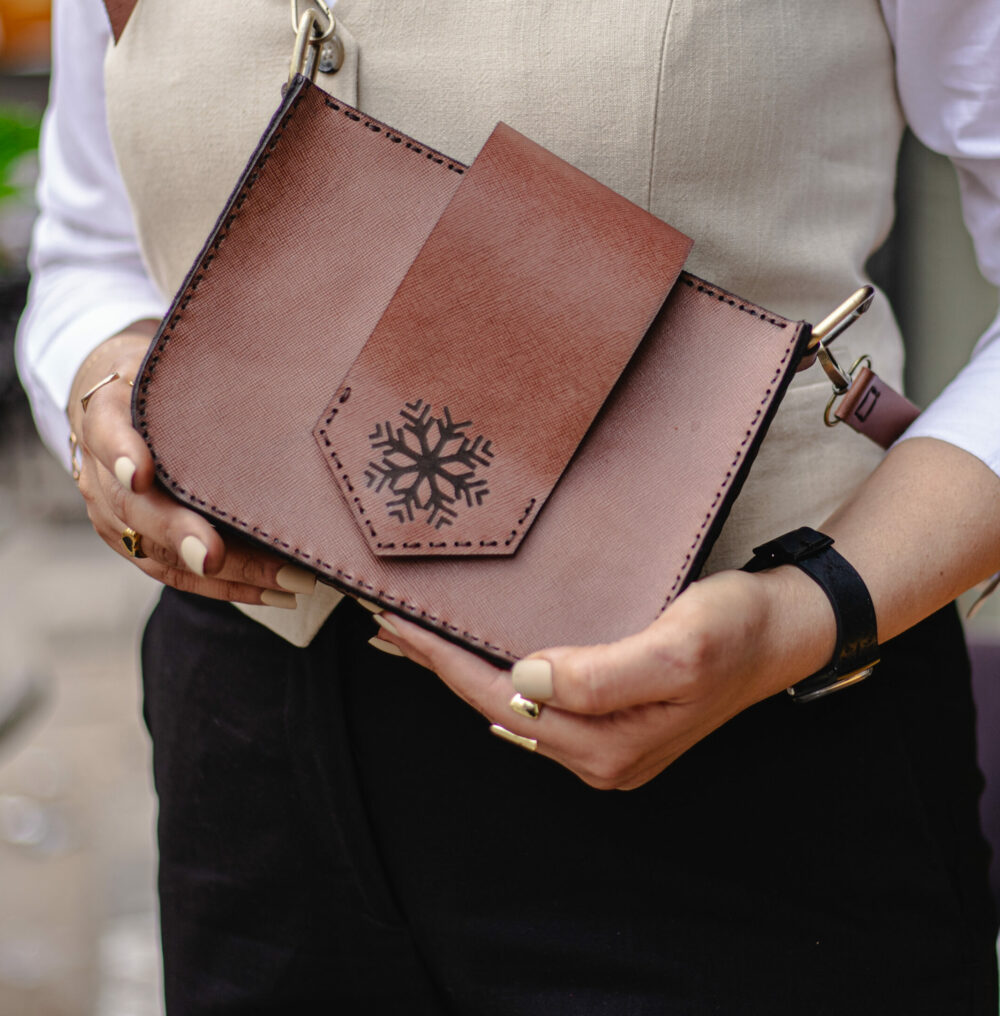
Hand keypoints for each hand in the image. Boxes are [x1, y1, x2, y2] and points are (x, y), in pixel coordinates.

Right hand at [68, 321, 316, 605]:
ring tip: (283, 580)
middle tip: (214, 554)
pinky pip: (174, 574)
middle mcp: (100, 472)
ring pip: (158, 553)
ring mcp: (112, 515)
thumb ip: (194, 370)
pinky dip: (226, 587)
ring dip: (223, 573)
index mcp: (106, 416)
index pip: (108, 433)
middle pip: (134, 508)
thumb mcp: (161, 363)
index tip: (141, 473)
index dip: (122, 454)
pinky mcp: (131, 543)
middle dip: (178, 534)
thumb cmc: (152, 382)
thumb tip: (275, 369)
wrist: (108, 401)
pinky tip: (273, 590)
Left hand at [369, 565, 834, 789]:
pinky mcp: (612, 721)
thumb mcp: (677, 646)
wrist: (783, 631)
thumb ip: (602, 673)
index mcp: (607, 744)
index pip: (499, 697)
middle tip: (385, 626)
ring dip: (463, 670)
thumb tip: (526, 676)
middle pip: (495, 705)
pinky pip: (537, 701)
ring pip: (512, 705)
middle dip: (438, 665)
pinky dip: (497, 673)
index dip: (441, 659)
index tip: (393, 623)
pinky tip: (479, 655)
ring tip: (417, 637)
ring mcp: (605, 743)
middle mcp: (598, 755)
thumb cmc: (735, 630)